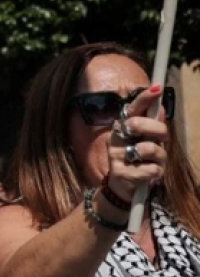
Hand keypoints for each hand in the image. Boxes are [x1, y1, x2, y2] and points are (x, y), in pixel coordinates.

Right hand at [104, 84, 169, 205]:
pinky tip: (148, 175)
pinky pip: (152, 169)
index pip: (132, 109)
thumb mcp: (147, 141)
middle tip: (161, 139)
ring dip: (159, 157)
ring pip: (148, 149)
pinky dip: (156, 172)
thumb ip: (153, 125)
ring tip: (153, 163)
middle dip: (157, 131)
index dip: (144, 98)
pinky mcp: (121, 174)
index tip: (157, 88)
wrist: (123, 189)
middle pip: (137, 124)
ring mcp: (115, 157)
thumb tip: (161, 106)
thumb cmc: (138, 161)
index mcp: (122, 128)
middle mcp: (115, 140)